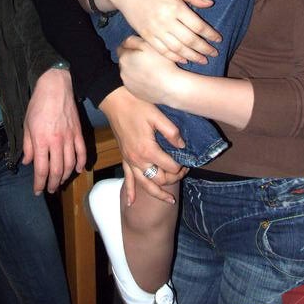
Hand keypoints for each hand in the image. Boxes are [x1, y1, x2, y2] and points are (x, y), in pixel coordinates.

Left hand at [22, 68, 85, 194]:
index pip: (41, 169)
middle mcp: (56, 142)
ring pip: (70, 164)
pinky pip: (81, 152)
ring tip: (61, 182)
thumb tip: (28, 162)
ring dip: (66, 177)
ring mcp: (69, 138)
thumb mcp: (26, 124)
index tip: (37, 191)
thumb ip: (27, 146)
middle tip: (50, 190)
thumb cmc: (38, 104)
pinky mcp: (78, 132)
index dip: (39, 183)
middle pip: (57, 170)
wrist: (56, 87)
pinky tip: (78, 170)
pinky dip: (81, 163)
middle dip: (53, 184)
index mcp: (41, 141)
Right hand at [99, 85, 185, 203]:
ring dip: (157, 194)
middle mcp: (138, 160)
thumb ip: (172, 133)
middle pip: (159, 179)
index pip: (170, 167)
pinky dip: (130, 192)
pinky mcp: (124, 158)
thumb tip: (182, 147)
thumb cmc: (137, 105)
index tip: (188, 162)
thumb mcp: (158, 116)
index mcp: (148, 150)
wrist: (115, 101)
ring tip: (169, 201)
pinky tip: (131, 203)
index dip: (181, 167)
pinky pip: (127, 179)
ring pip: (144, 185)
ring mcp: (129, 161)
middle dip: (173, 179)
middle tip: (183, 172)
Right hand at [103, 0, 221, 63]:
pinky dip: (174, 57)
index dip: (210, 34)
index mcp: (175, 7)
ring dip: (192, 56)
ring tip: (203, 60)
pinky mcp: (146, 36)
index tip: (218, 39)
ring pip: (177, 48)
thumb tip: (211, 4)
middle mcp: (166, 20)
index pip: (198, 25)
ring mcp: (155, 30)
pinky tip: (184, 60)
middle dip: (204, 49)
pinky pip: (162, 50)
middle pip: (190, 40)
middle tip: (214, 54)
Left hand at [117, 35, 182, 105]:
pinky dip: (140, 81)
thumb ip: (133, 40)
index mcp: (124, 58)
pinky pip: (135, 84)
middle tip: (148, 59)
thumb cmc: (161, 64)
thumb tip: (125, 42)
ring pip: (129, 73)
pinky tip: (152, 80)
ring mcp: (128, 84)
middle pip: (125, 61)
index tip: (143, 49)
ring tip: (151, 70)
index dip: (132, 47)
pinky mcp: (135, 93)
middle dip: (133, 59)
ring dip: (136, 71)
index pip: (121, 48)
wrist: (171, 87)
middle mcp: (122, 72)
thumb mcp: (148, 44)